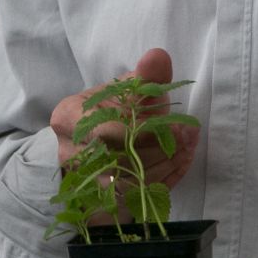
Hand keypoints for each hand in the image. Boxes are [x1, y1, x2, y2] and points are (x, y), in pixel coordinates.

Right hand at [51, 47, 198, 187]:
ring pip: (129, 181)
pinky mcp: (101, 200)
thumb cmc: (112, 110)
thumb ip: (145, 76)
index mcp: (68, 118)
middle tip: (189, 138)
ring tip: (189, 148)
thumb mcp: (126, 88)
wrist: (94, 138)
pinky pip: (136, 195)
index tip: (179, 127)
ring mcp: (82, 180)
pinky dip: (163, 180)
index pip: (108, 132)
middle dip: (161, 149)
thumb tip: (158, 57)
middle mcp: (69, 153)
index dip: (147, 132)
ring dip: (166, 165)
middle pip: (119, 158)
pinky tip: (180, 163)